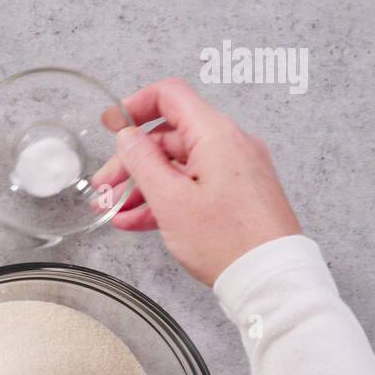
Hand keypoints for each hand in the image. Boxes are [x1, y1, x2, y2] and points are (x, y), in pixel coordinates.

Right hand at [92, 78, 301, 285]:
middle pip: (168, 137)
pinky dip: (165, 198)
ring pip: (177, 165)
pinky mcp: (237, 194)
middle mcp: (229, 145)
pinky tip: (137, 219)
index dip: (135, 106)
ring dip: (142, 184)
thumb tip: (127, 137)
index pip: (170, 96)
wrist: (270, 279)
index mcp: (216, 135)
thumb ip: (142, 161)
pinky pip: (193, 185)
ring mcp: (235, 170)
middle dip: (130, 161)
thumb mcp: (170, 200)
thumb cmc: (227, 241)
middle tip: (103, 186)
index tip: (111, 124)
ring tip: (113, 208)